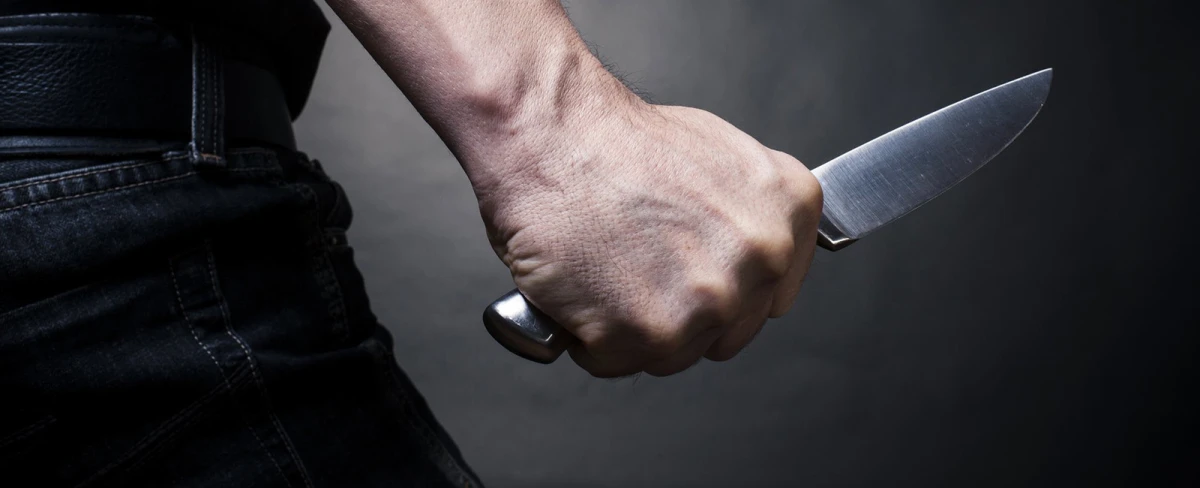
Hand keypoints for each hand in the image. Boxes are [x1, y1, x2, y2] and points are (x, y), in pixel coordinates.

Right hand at [473, 100, 822, 376]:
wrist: (553, 135)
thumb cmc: (615, 141)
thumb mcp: (719, 156)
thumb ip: (748, 217)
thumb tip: (742, 255)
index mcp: (785, 214)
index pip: (771, 297)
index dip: (722, 291)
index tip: (692, 276)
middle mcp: (760, 259)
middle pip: (725, 333)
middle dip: (679, 312)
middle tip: (636, 266)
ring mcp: (709, 300)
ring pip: (673, 355)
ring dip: (632, 328)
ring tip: (606, 268)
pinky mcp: (651, 333)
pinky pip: (615, 362)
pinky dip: (588, 336)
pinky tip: (580, 285)